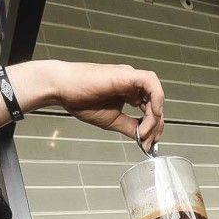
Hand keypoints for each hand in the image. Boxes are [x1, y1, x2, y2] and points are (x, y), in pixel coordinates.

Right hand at [38, 60, 164, 150]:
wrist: (62, 88)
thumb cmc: (80, 100)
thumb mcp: (112, 120)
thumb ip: (129, 127)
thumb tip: (143, 139)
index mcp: (129, 92)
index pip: (151, 109)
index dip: (154, 127)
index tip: (148, 144)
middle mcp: (132, 84)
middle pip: (156, 104)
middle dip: (156, 126)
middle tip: (149, 142)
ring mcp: (130, 77)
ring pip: (156, 94)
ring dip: (155, 116)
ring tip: (144, 132)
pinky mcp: (126, 75)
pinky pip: (150, 84)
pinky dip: (155, 100)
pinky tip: (150, 116)